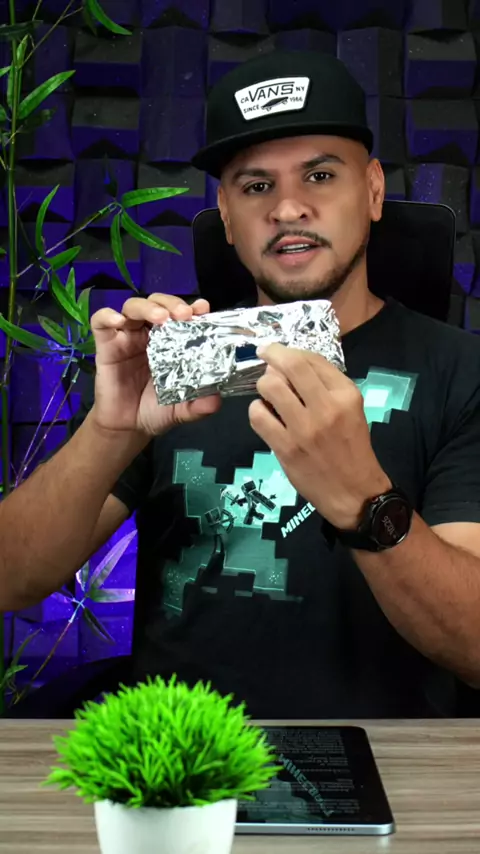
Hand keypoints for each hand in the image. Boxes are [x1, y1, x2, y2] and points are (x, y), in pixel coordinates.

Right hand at [90, 294, 220, 436]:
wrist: (128, 428)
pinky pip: (100, 322)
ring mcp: (127, 337)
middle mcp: (150, 334)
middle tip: (184, 314)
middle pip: (158, 303)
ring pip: (133, 306)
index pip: (182, 316)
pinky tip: (118, 321)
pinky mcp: (106, 345)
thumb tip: (215, 401)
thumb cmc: (156, 411)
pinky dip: (107, 316)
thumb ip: (199, 406)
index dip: (193, 308)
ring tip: (160, 317)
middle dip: (172, 303)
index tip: (202, 309)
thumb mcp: (183, 410)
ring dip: (147, 306)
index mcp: (172, 342)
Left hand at [249, 344, 390, 529]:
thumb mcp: (351, 409)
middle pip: (290, 366)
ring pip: (270, 387)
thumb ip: (325, 385)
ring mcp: (304, 429)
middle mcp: (327, 408)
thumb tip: (288, 364)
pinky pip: (258, 417)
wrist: (354, 492)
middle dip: (271, 354)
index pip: (312, 360)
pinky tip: (264, 415)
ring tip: (268, 393)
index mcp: (346, 395)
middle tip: (264, 354)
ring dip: (263, 385)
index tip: (277, 350)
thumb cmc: (352, 448)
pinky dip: (256, 411)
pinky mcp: (286, 448)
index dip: (289, 350)